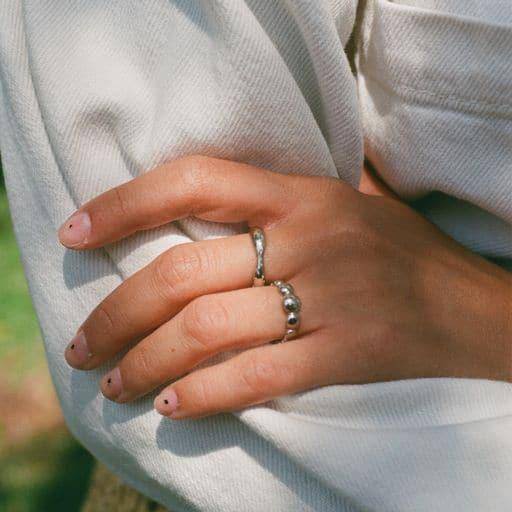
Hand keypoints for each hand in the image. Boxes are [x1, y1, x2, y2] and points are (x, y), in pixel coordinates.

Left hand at [58, 156, 511, 418]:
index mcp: (303, 195)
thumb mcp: (356, 202)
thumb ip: (295, 190)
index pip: (195, 181)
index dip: (125, 203)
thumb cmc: (407, 252)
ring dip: (145, 362)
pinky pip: (257, 376)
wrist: (476, 306)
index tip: (76, 232)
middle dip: (117, 313)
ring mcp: (329, 296)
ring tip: (115, 382)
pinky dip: (203, 394)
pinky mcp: (347, 352)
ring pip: (207, 330)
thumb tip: (229, 185)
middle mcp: (308, 240)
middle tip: (84, 344)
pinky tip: (170, 405)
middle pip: (182, 273)